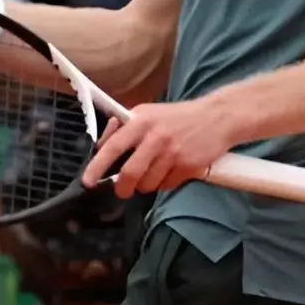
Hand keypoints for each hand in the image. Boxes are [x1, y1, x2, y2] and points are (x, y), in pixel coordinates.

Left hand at [82, 100, 240, 198]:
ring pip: (148, 182)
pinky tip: (170, 171)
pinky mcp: (187, 166)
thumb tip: (101, 148)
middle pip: (130, 172)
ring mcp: (172, 152)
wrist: (216, 118)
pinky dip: (164, 183)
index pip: (113, 146)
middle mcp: (155, 136)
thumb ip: (126, 128)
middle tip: (122, 191)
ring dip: (146, 185)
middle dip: (123, 187)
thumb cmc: (177, 117)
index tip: (87, 181)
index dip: (97, 166)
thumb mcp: (148, 114)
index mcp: (140, 120)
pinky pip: (167, 185)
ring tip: (152, 174)